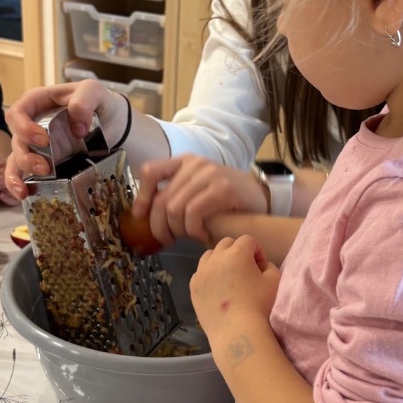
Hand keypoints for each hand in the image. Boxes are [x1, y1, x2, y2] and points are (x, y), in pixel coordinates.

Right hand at [4, 80, 128, 199]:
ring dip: (19, 175)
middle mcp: (31, 124)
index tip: (43, 139)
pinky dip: (19, 185)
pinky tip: (24, 195)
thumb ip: (84, 101)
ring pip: (16, 160)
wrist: (113, 123)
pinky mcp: (43, 162)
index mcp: (37, 103)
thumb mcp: (94, 91)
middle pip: (16, 140)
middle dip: (26, 156)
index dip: (24, 127)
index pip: (17, 113)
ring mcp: (36, 145)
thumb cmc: (97, 102)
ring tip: (27, 189)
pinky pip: (22, 175)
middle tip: (45, 167)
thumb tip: (77, 127)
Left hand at [132, 155, 268, 245]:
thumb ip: (176, 197)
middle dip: (159, 226)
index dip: (142, 196)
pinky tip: (204, 235)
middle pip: (162, 200)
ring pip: (175, 209)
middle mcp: (194, 164)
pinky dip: (194, 231)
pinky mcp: (222, 189)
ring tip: (190, 237)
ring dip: (179, 230)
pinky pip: (193, 214)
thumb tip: (149, 218)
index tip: (140, 216)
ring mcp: (209, 175)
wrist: (261, 196)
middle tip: (167, 240)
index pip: (151, 171)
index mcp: (184, 162)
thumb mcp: (197, 190)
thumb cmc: (226, 199)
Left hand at [190, 235, 280, 341]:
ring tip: (228, 277)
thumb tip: (259, 264)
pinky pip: (200, 273)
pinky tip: (217, 289)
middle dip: (237, 251)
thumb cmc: (259, 306)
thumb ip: (268, 265)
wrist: (237, 332)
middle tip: (245, 270)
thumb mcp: (274, 281)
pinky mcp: (193, 287)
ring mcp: (201, 273)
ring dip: (220, 260)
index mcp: (237, 253)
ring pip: (210, 255)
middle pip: (226, 243)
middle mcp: (216, 259)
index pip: (248, 240)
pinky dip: (208, 275)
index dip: (257, 251)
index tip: (260, 267)